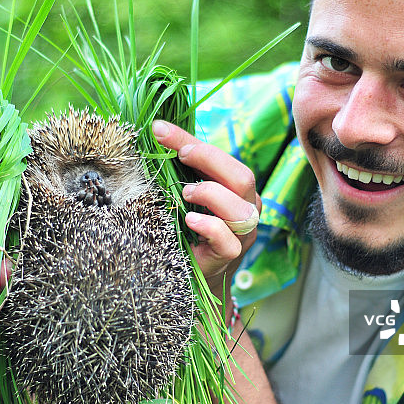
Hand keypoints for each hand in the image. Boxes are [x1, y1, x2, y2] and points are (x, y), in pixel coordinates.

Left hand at [152, 120, 261, 303]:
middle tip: (180, 155)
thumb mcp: (186, 193)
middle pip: (242, 176)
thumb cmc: (190, 228)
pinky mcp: (230, 255)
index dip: (191, 141)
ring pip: (241, 208)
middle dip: (209, 160)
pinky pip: (228, 239)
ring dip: (210, 194)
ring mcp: (242, 233)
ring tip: (184, 193)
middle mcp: (246, 207)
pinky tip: (190, 220)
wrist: (194, 273)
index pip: (223, 157)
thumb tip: (156, 131)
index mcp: (237, 188)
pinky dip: (209, 226)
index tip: (160, 130)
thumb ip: (180, 167)